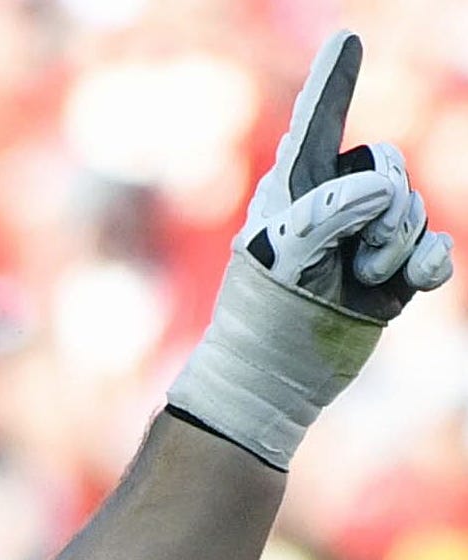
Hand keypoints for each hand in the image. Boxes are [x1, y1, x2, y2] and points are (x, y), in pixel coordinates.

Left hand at [166, 33, 450, 469]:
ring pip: (415, 207)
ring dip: (396, 245)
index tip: (348, 38)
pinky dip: (431, 263)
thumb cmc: (262, 318)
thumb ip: (331, 207)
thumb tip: (383, 190)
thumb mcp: (286, 255)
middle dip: (384, 206)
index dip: (336, 79)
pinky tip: (415, 286)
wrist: (273, 383)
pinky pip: (436, 246)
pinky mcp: (392, 271)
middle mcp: (332, 204)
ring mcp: (365, 237)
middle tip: (350, 258)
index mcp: (292, 190)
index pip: (318, 121)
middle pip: (389, 163)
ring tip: (359, 281)